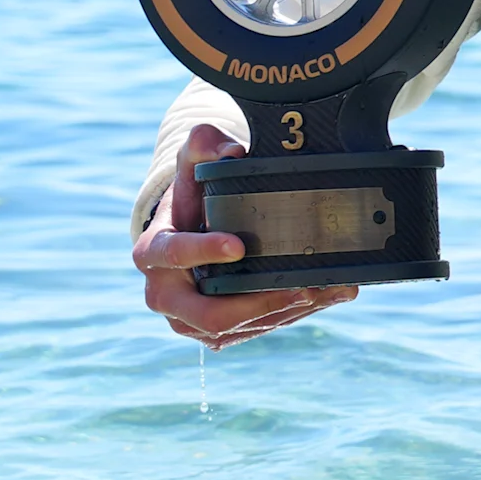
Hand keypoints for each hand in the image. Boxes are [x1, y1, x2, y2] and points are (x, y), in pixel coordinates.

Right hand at [133, 123, 359, 348]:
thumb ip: (204, 146)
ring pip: (239, 328)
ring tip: (328, 289)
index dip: (204, 252)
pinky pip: (256, 330)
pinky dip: (294, 314)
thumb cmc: (193, 197)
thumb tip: (231, 151)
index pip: (174, 255)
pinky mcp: (217, 333)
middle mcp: (164, 296)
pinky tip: (327, 295)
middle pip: (209, 315)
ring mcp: (189, 321)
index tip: (239, 246)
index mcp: (152, 252)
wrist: (192, 234)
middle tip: (301, 285)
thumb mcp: (192, 164)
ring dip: (287, 311)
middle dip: (258, 303)